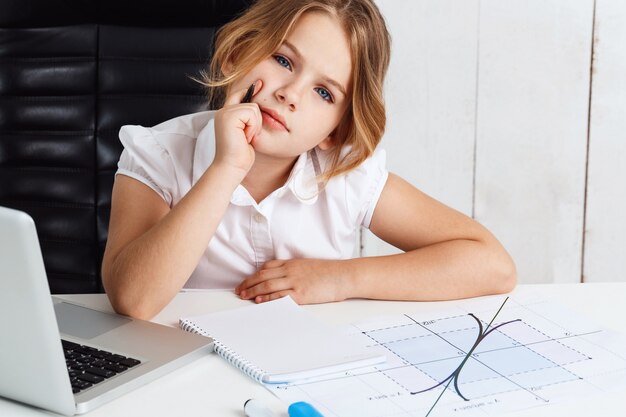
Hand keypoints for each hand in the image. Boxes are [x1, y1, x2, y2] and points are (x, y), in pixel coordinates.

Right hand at [212, 81, 262, 176]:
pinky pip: (252, 113)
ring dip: (255, 125)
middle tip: (247, 136)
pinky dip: (253, 127)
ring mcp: (225, 113)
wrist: (231, 166)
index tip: (260, 83)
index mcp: (226, 115)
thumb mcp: (246, 133)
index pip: (239, 95)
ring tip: (245, 137)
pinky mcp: (229, 117)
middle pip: (251, 102)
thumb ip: (248, 119)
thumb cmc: (240, 155)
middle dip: (256, 121)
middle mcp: (223, 111)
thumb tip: (257, 104)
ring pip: (253, 108)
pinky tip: (245, 137)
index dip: (250, 89)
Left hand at [235, 259, 349, 303]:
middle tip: (238, 290)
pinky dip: (266, 298)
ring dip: (252, 291)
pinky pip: (279, 296)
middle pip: (262, 276)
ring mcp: (294, 282)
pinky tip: (259, 301)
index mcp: (292, 263)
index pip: (267, 267)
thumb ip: (295, 270)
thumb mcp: (308, 266)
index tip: (246, 281)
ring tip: (243, 296)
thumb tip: (284, 277)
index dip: (254, 274)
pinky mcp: (300, 293)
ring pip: (267, 285)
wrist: (343, 275)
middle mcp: (290, 271)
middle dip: (248, 283)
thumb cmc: (329, 272)